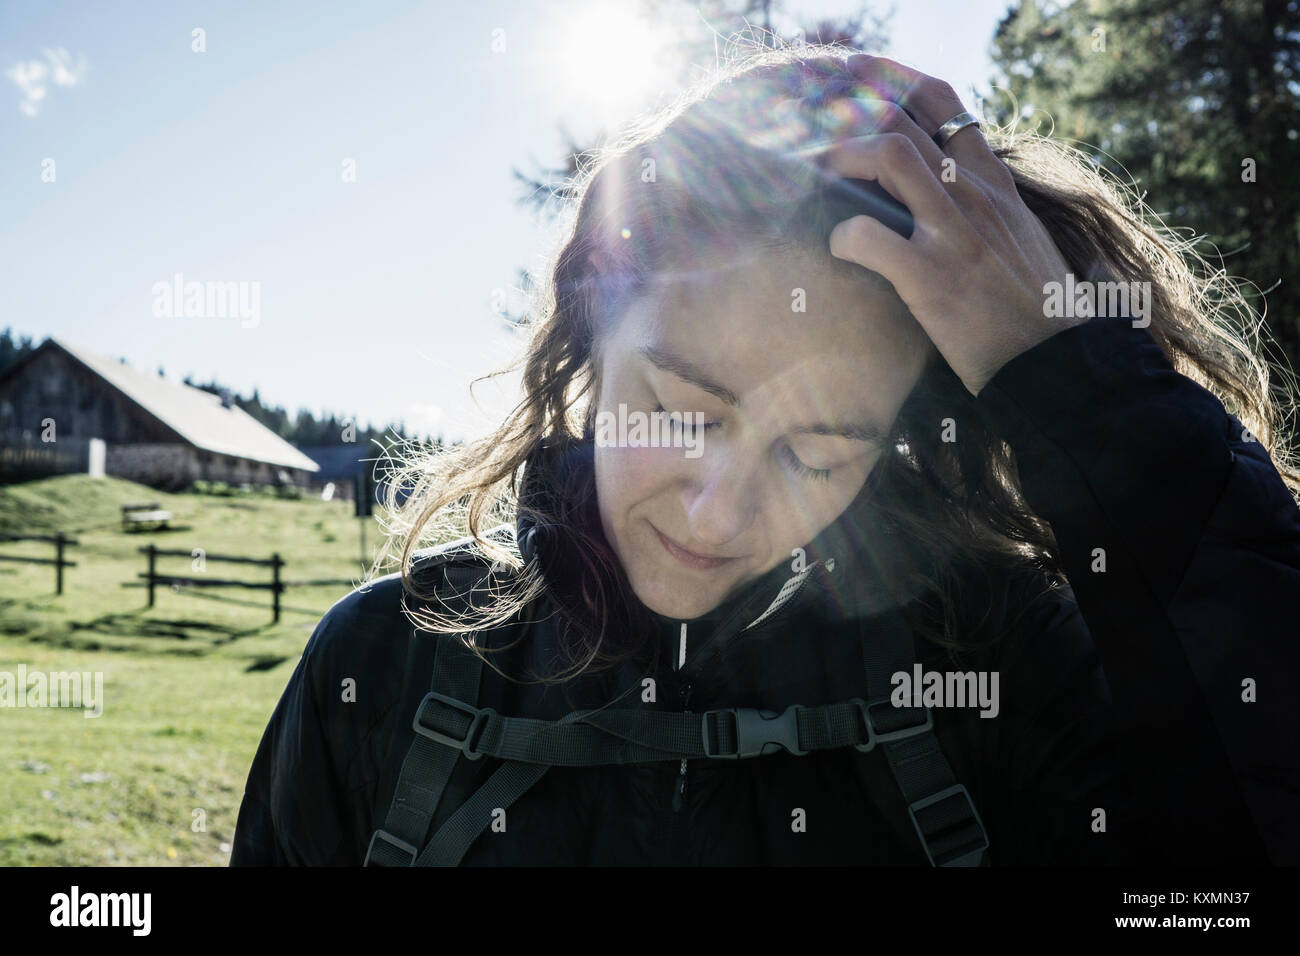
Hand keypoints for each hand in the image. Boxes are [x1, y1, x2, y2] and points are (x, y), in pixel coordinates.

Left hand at [813, 55, 1080, 396]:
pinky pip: (868, 236)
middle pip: (902, 118)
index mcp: (993, 181)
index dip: (890, 83)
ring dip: (841, 159)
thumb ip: (981, 202)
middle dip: (847, 119)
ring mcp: (954, 233)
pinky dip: (842, 237)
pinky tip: (839, 250)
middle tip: (814, 140)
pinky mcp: (931, 279)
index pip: (943, 101)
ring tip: (819, 181)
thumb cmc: (1032, 306)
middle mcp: (974, 195)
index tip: (855, 90)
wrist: (1055, 362)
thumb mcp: (1018, 234)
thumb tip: (943, 186)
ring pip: (890, 156)